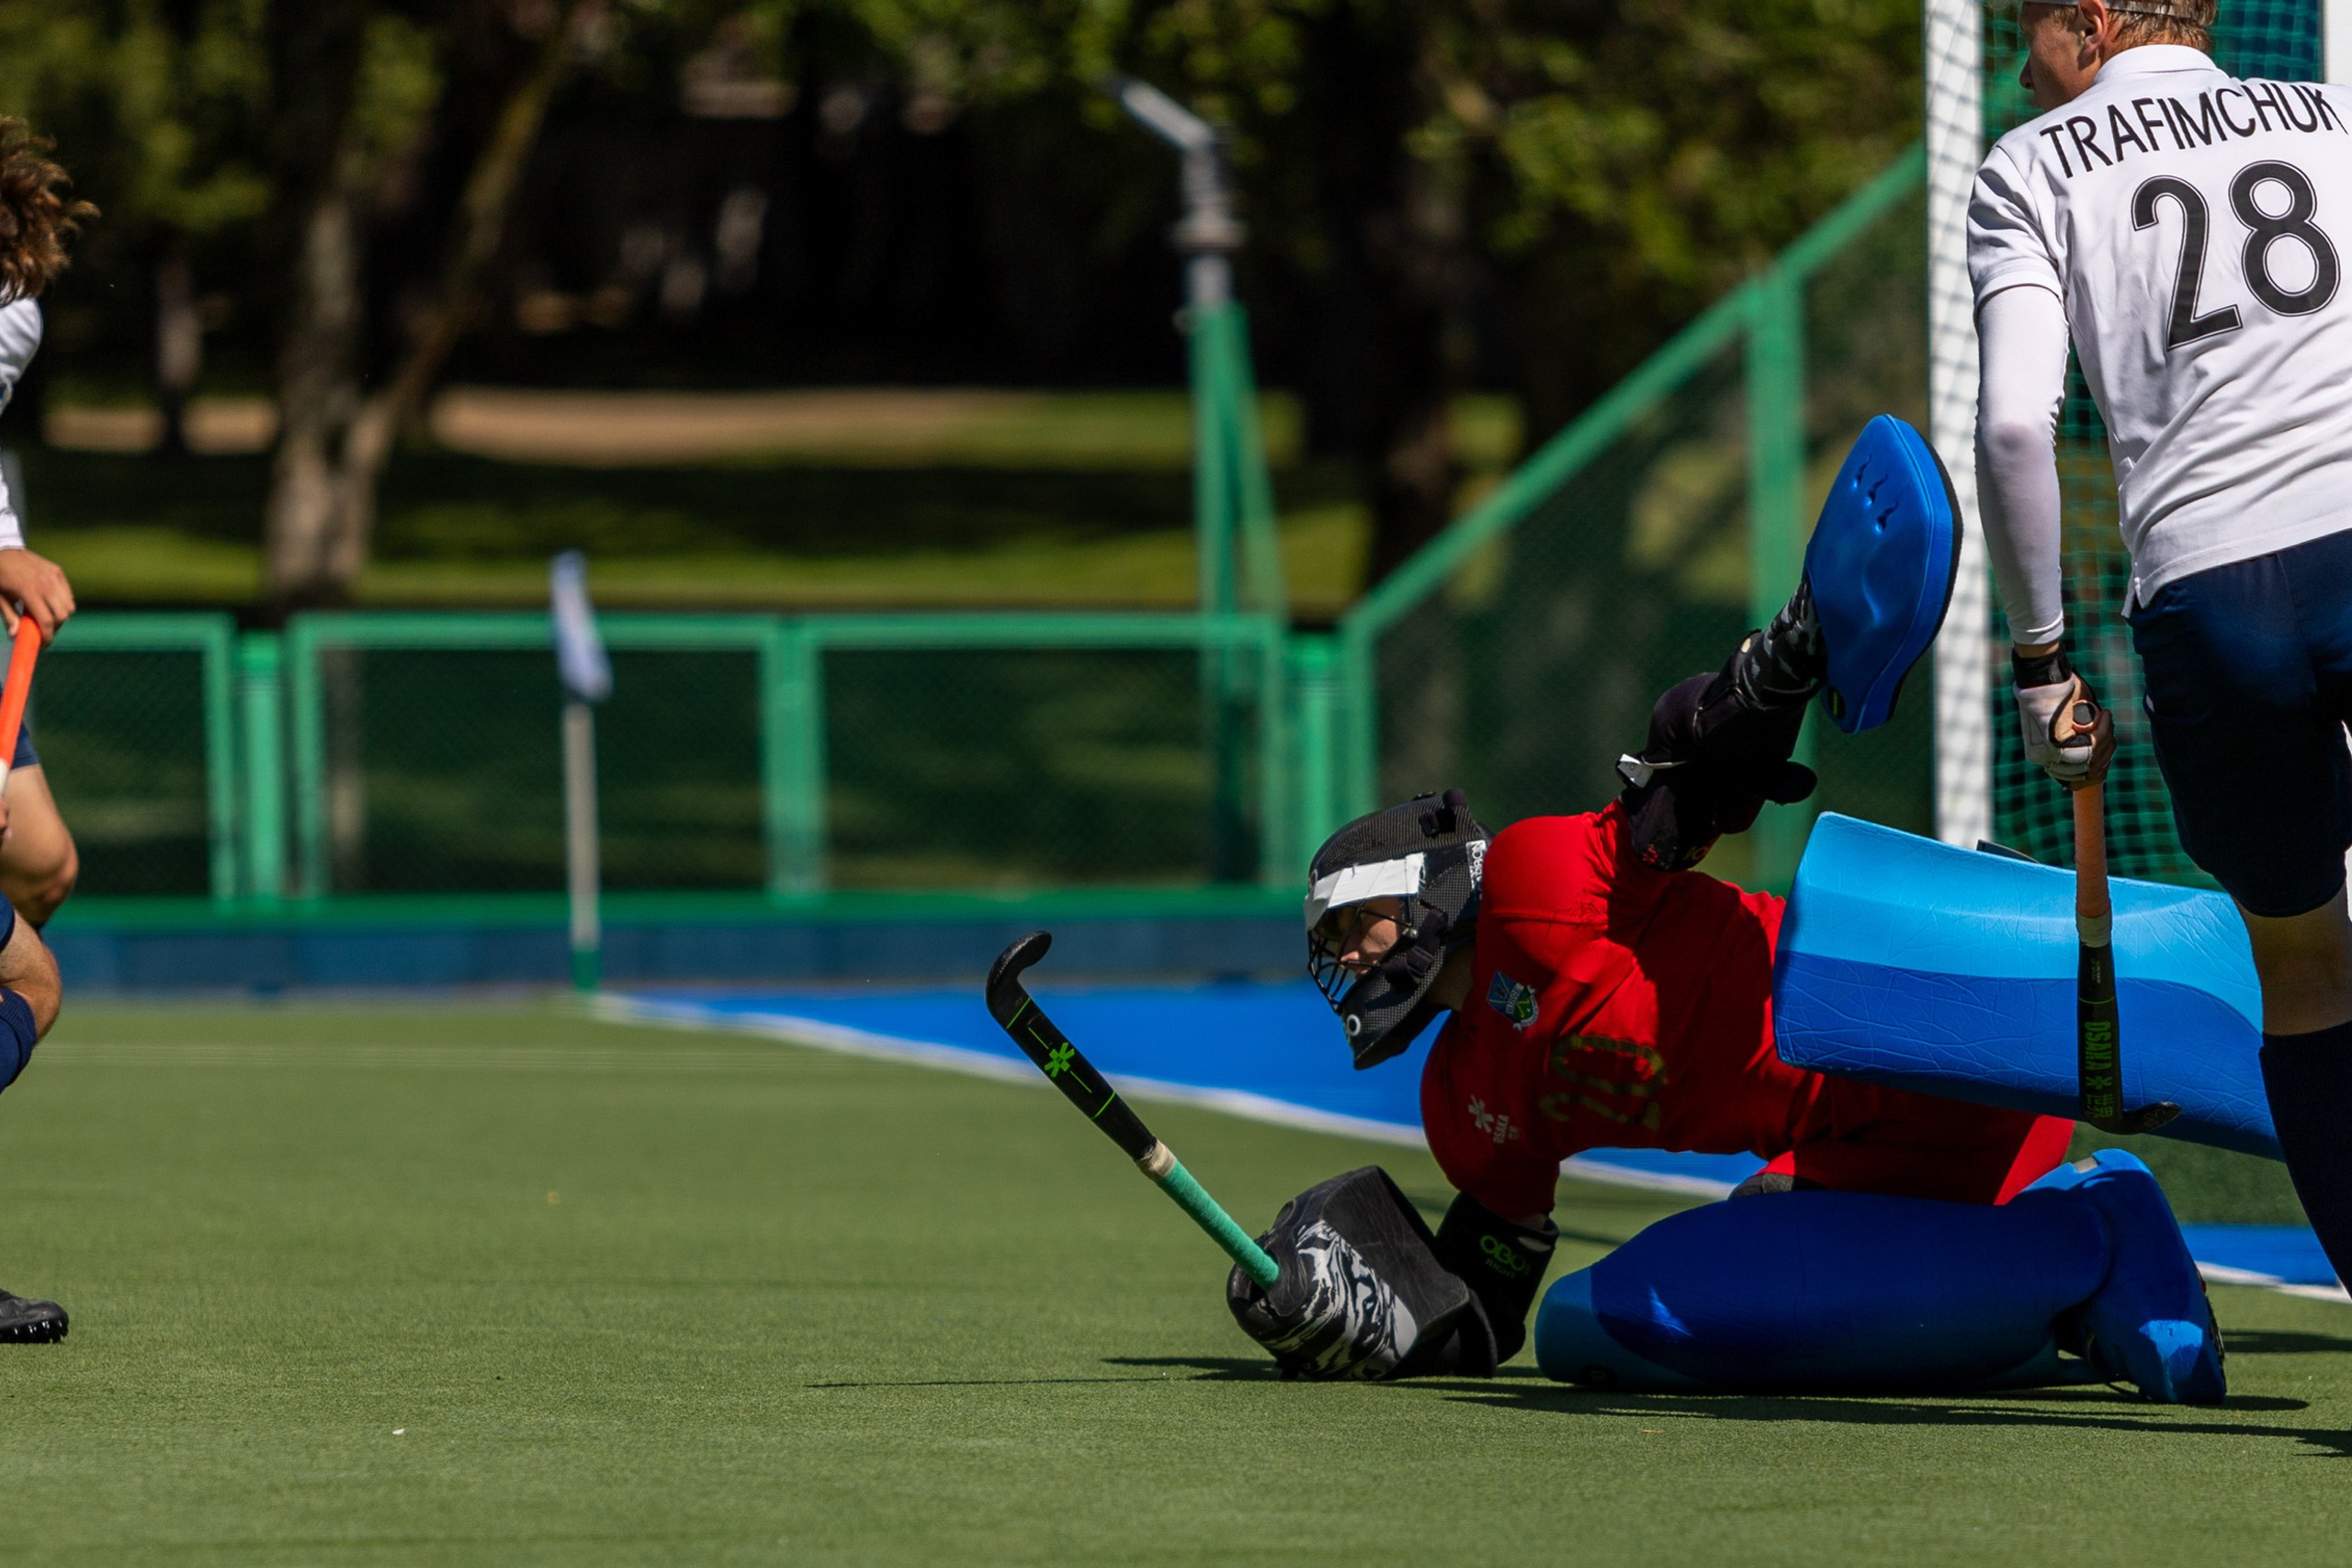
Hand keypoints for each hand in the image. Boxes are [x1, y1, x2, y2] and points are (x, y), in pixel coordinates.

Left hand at [0, 549, 72, 645]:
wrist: (3, 550)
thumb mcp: (0, 598)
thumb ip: (9, 617)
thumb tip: (15, 637)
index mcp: (29, 591)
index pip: (47, 620)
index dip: (47, 636)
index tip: (44, 643)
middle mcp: (46, 584)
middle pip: (62, 615)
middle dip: (55, 627)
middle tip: (44, 630)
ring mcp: (54, 577)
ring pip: (69, 606)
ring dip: (61, 616)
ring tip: (48, 616)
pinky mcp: (58, 572)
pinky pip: (67, 594)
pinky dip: (63, 603)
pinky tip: (51, 603)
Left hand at [2014, 648, 2114, 788]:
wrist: (2044, 675)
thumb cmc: (2061, 693)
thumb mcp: (2076, 721)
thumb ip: (2085, 739)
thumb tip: (2101, 758)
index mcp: (2046, 756)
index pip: (2076, 780)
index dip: (2098, 771)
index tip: (2108, 756)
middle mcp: (2043, 759)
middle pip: (2087, 772)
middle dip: (2106, 750)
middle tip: (2107, 723)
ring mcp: (2046, 753)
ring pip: (2089, 761)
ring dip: (2104, 739)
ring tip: (2105, 718)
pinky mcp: (2052, 745)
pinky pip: (2087, 749)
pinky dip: (2101, 733)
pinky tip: (2102, 717)